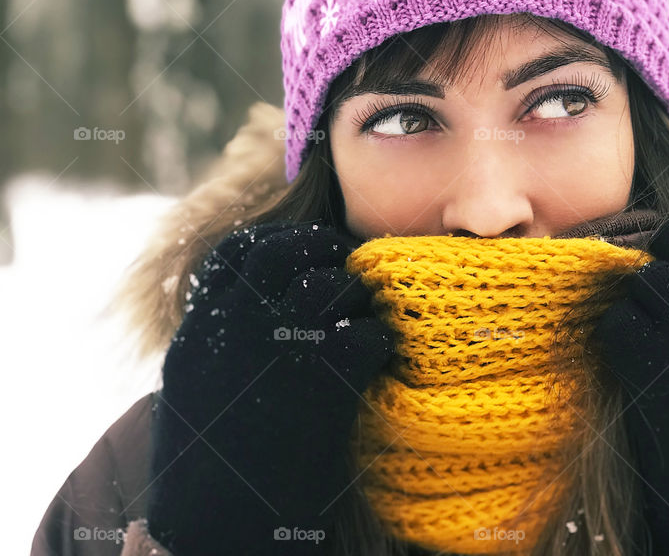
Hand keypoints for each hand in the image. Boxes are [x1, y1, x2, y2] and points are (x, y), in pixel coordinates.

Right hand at [146, 221, 395, 554]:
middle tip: (346, 263)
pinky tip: (373, 356)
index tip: (299, 248)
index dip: (273, 240)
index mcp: (199, 334)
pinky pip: (362, 338)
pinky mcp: (319, 391)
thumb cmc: (208, 469)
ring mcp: (275, 357)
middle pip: (282, 252)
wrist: (212, 531)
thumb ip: (218, 343)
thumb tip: (251, 310)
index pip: (234, 254)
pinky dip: (376, 341)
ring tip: (361, 316)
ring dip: (354, 295)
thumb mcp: (195, 392)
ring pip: (327, 287)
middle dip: (320, 247)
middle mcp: (232, 332)